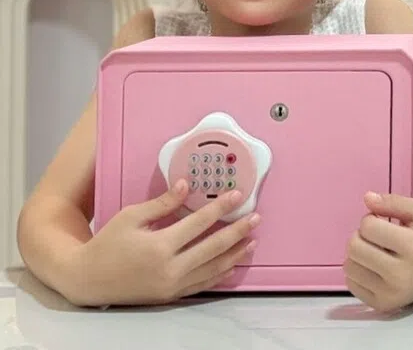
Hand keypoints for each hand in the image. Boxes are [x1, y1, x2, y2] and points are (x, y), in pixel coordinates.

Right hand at [71, 179, 259, 305]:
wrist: (87, 280)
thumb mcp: (131, 217)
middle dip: (237, 231)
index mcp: (159, 246)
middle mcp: (169, 268)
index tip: (237, 196)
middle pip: (213, 247)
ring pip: (213, 269)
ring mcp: (172, 285)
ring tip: (252, 240)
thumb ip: (162, 203)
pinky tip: (232, 264)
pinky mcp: (171, 295)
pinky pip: (203, 284)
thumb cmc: (107, 244)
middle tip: (255, 218)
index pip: (199, 223)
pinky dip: (220, 274)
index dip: (220, 208)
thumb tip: (187, 185)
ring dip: (235, 254)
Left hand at [343, 192, 412, 311]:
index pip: (368, 226)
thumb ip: (394, 201)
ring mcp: (390, 293)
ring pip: (348, 265)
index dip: (371, 220)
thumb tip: (367, 198)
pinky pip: (350, 283)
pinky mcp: (381, 305)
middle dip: (360, 236)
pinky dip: (357, 272)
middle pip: (354, 246)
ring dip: (357, 254)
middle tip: (375, 238)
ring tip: (373, 251)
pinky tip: (373, 268)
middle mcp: (402, 274)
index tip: (383, 223)